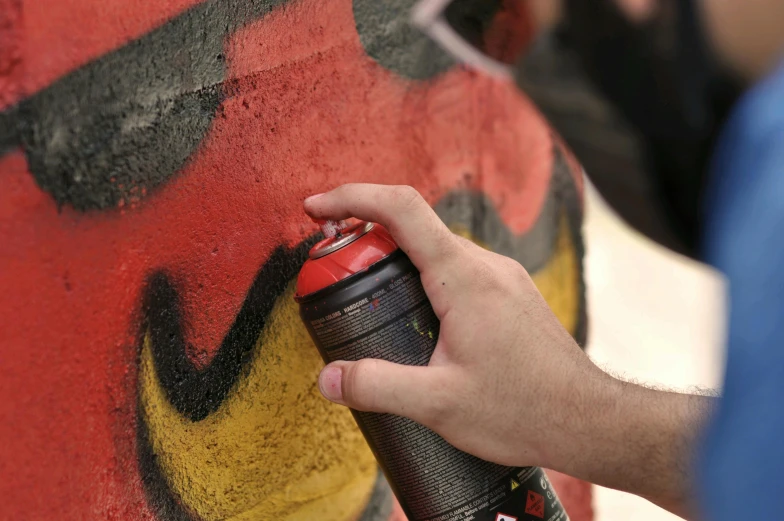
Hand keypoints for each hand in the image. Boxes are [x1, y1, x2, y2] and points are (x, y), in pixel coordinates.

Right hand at [304, 183, 602, 470]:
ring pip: (438, 249)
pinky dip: (425, 277)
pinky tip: (417, 318)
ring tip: (369, 296)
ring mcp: (503, 278)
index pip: (401, 209)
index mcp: (464, 277)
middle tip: (331, 265)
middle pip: (415, 227)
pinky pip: (459, 270)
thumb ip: (377, 386)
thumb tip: (327, 379)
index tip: (315, 209)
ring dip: (397, 258)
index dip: (352, 197)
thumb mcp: (438, 403)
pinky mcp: (511, 295)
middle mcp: (486, 265)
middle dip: (365, 235)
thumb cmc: (524, 409)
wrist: (589, 420)